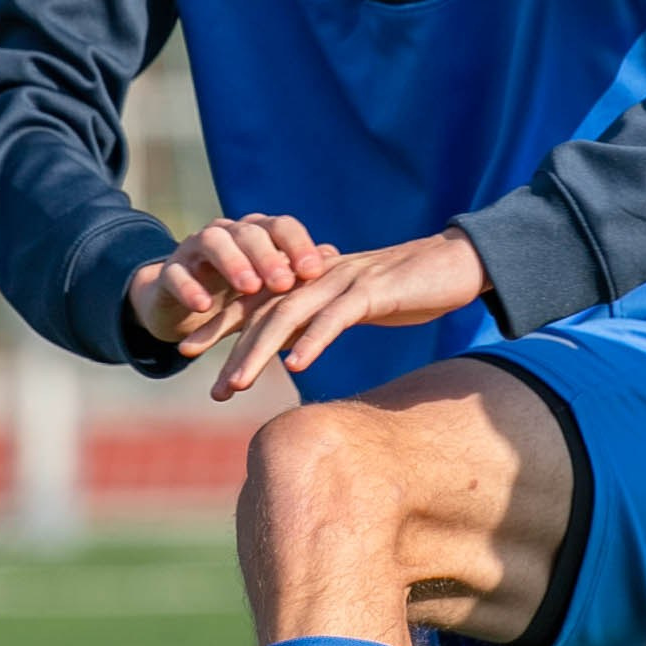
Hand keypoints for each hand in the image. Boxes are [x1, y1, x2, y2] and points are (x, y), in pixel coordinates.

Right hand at [127, 214, 339, 359]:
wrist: (187, 301)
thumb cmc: (240, 291)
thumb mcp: (269, 285)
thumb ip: (296, 270)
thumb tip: (333, 255)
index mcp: (256, 232)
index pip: (281, 227)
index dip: (298, 245)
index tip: (315, 271)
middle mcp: (227, 233)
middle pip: (249, 232)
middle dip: (268, 256)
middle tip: (284, 283)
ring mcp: (194, 249)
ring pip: (212, 242)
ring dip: (233, 263)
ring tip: (249, 288)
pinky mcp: (169, 272)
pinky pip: (176, 274)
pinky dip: (190, 288)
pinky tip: (203, 307)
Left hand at [210, 227, 489, 399]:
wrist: (457, 261)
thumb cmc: (408, 288)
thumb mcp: (356, 306)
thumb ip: (321, 318)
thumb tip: (290, 345)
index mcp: (311, 279)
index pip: (256, 301)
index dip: (220, 325)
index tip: (188, 353)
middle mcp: (318, 276)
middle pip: (262, 310)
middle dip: (228, 345)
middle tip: (204, 381)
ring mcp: (344, 280)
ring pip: (290, 315)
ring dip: (260, 351)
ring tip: (238, 384)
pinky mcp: (375, 290)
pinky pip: (338, 316)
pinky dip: (315, 339)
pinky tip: (297, 366)